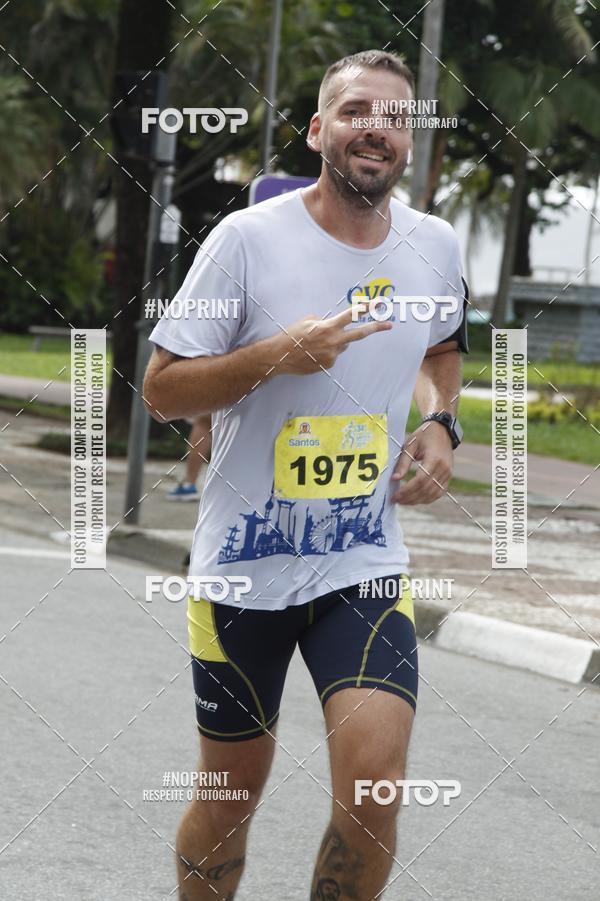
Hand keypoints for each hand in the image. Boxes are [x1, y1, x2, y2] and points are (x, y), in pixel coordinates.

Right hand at [274, 305, 391, 374]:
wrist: (281, 356)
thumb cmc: (292, 336)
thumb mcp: (308, 321)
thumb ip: (325, 321)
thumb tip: (334, 326)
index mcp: (328, 327)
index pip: (351, 315)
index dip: (366, 308)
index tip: (378, 303)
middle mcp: (333, 341)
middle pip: (359, 334)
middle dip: (375, 328)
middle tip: (389, 325)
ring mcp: (332, 355)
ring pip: (343, 344)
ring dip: (336, 341)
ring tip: (317, 342)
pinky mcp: (329, 364)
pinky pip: (334, 354)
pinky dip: (327, 351)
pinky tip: (314, 351)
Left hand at [390, 421, 453, 504]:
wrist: (442, 430)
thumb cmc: (424, 435)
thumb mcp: (410, 445)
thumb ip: (403, 462)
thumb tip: (395, 478)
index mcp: (434, 458)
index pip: (421, 480)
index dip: (407, 490)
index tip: (395, 495)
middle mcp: (444, 468)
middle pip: (426, 489)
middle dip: (410, 497)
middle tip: (396, 500)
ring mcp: (448, 473)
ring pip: (433, 494)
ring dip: (417, 500)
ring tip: (403, 501)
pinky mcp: (448, 476)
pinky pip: (439, 492)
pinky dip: (427, 499)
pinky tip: (415, 499)